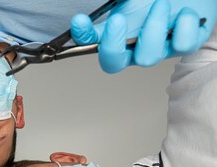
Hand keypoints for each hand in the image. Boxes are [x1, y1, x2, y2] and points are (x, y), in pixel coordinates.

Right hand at [71, 0, 216, 72]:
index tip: (79, 21)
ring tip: (161, 3)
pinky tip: (184, 13)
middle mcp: (135, 50)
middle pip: (114, 62)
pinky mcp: (185, 46)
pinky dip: (184, 24)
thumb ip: (111, 6)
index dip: (81, 38)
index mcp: (117, 38)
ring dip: (154, 26)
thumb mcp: (127, 1)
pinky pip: (182, 44)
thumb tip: (86, 16)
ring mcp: (159, 51)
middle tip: (118, 19)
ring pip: (148, 56)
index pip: (90, 46)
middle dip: (113, 43)